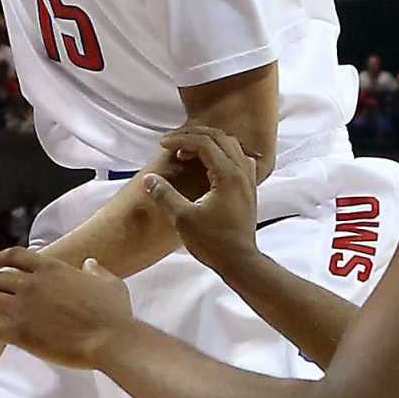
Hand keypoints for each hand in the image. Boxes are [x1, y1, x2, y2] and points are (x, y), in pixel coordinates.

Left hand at [0, 248, 130, 371]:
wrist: (109, 338)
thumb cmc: (114, 312)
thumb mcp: (109, 282)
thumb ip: (96, 271)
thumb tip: (90, 263)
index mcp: (50, 268)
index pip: (17, 256)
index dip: (2, 257)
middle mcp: (31, 283)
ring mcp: (22, 306)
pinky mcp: (19, 331)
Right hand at [141, 125, 261, 274]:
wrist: (239, 261)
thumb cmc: (212, 242)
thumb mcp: (182, 218)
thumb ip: (165, 195)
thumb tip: (149, 179)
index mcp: (227, 176)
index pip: (204, 144)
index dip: (181, 140)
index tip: (162, 144)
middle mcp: (241, 172)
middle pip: (219, 138)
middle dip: (193, 136)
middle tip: (173, 143)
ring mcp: (248, 180)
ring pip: (231, 145)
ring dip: (208, 143)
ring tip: (187, 153)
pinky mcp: (248, 189)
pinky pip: (239, 158)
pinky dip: (222, 153)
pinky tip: (209, 165)